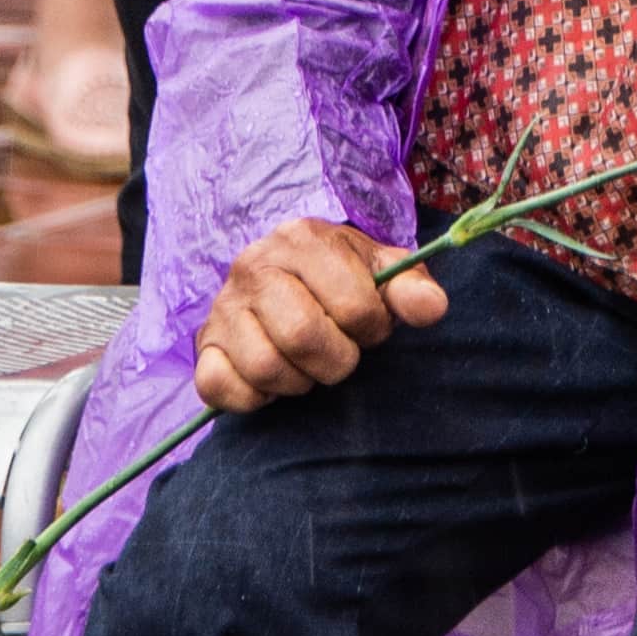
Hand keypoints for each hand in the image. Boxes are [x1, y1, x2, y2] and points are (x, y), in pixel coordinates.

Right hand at [193, 218, 447, 412]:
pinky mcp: (203, 347)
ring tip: (308, 364)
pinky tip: (271, 382)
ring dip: (299, 381)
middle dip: (336, 360)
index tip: (370, 326)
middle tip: (341, 353)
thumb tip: (433, 309)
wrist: (284, 281)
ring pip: (265, 367)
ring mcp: (222, 306)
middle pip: (302, 335)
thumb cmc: (341, 279)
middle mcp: (254, 265)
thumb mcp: (379, 271)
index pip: (352, 303)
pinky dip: (252, 397)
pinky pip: (219, 386)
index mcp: (303, 238)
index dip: (372, 327)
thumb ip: (410, 286)